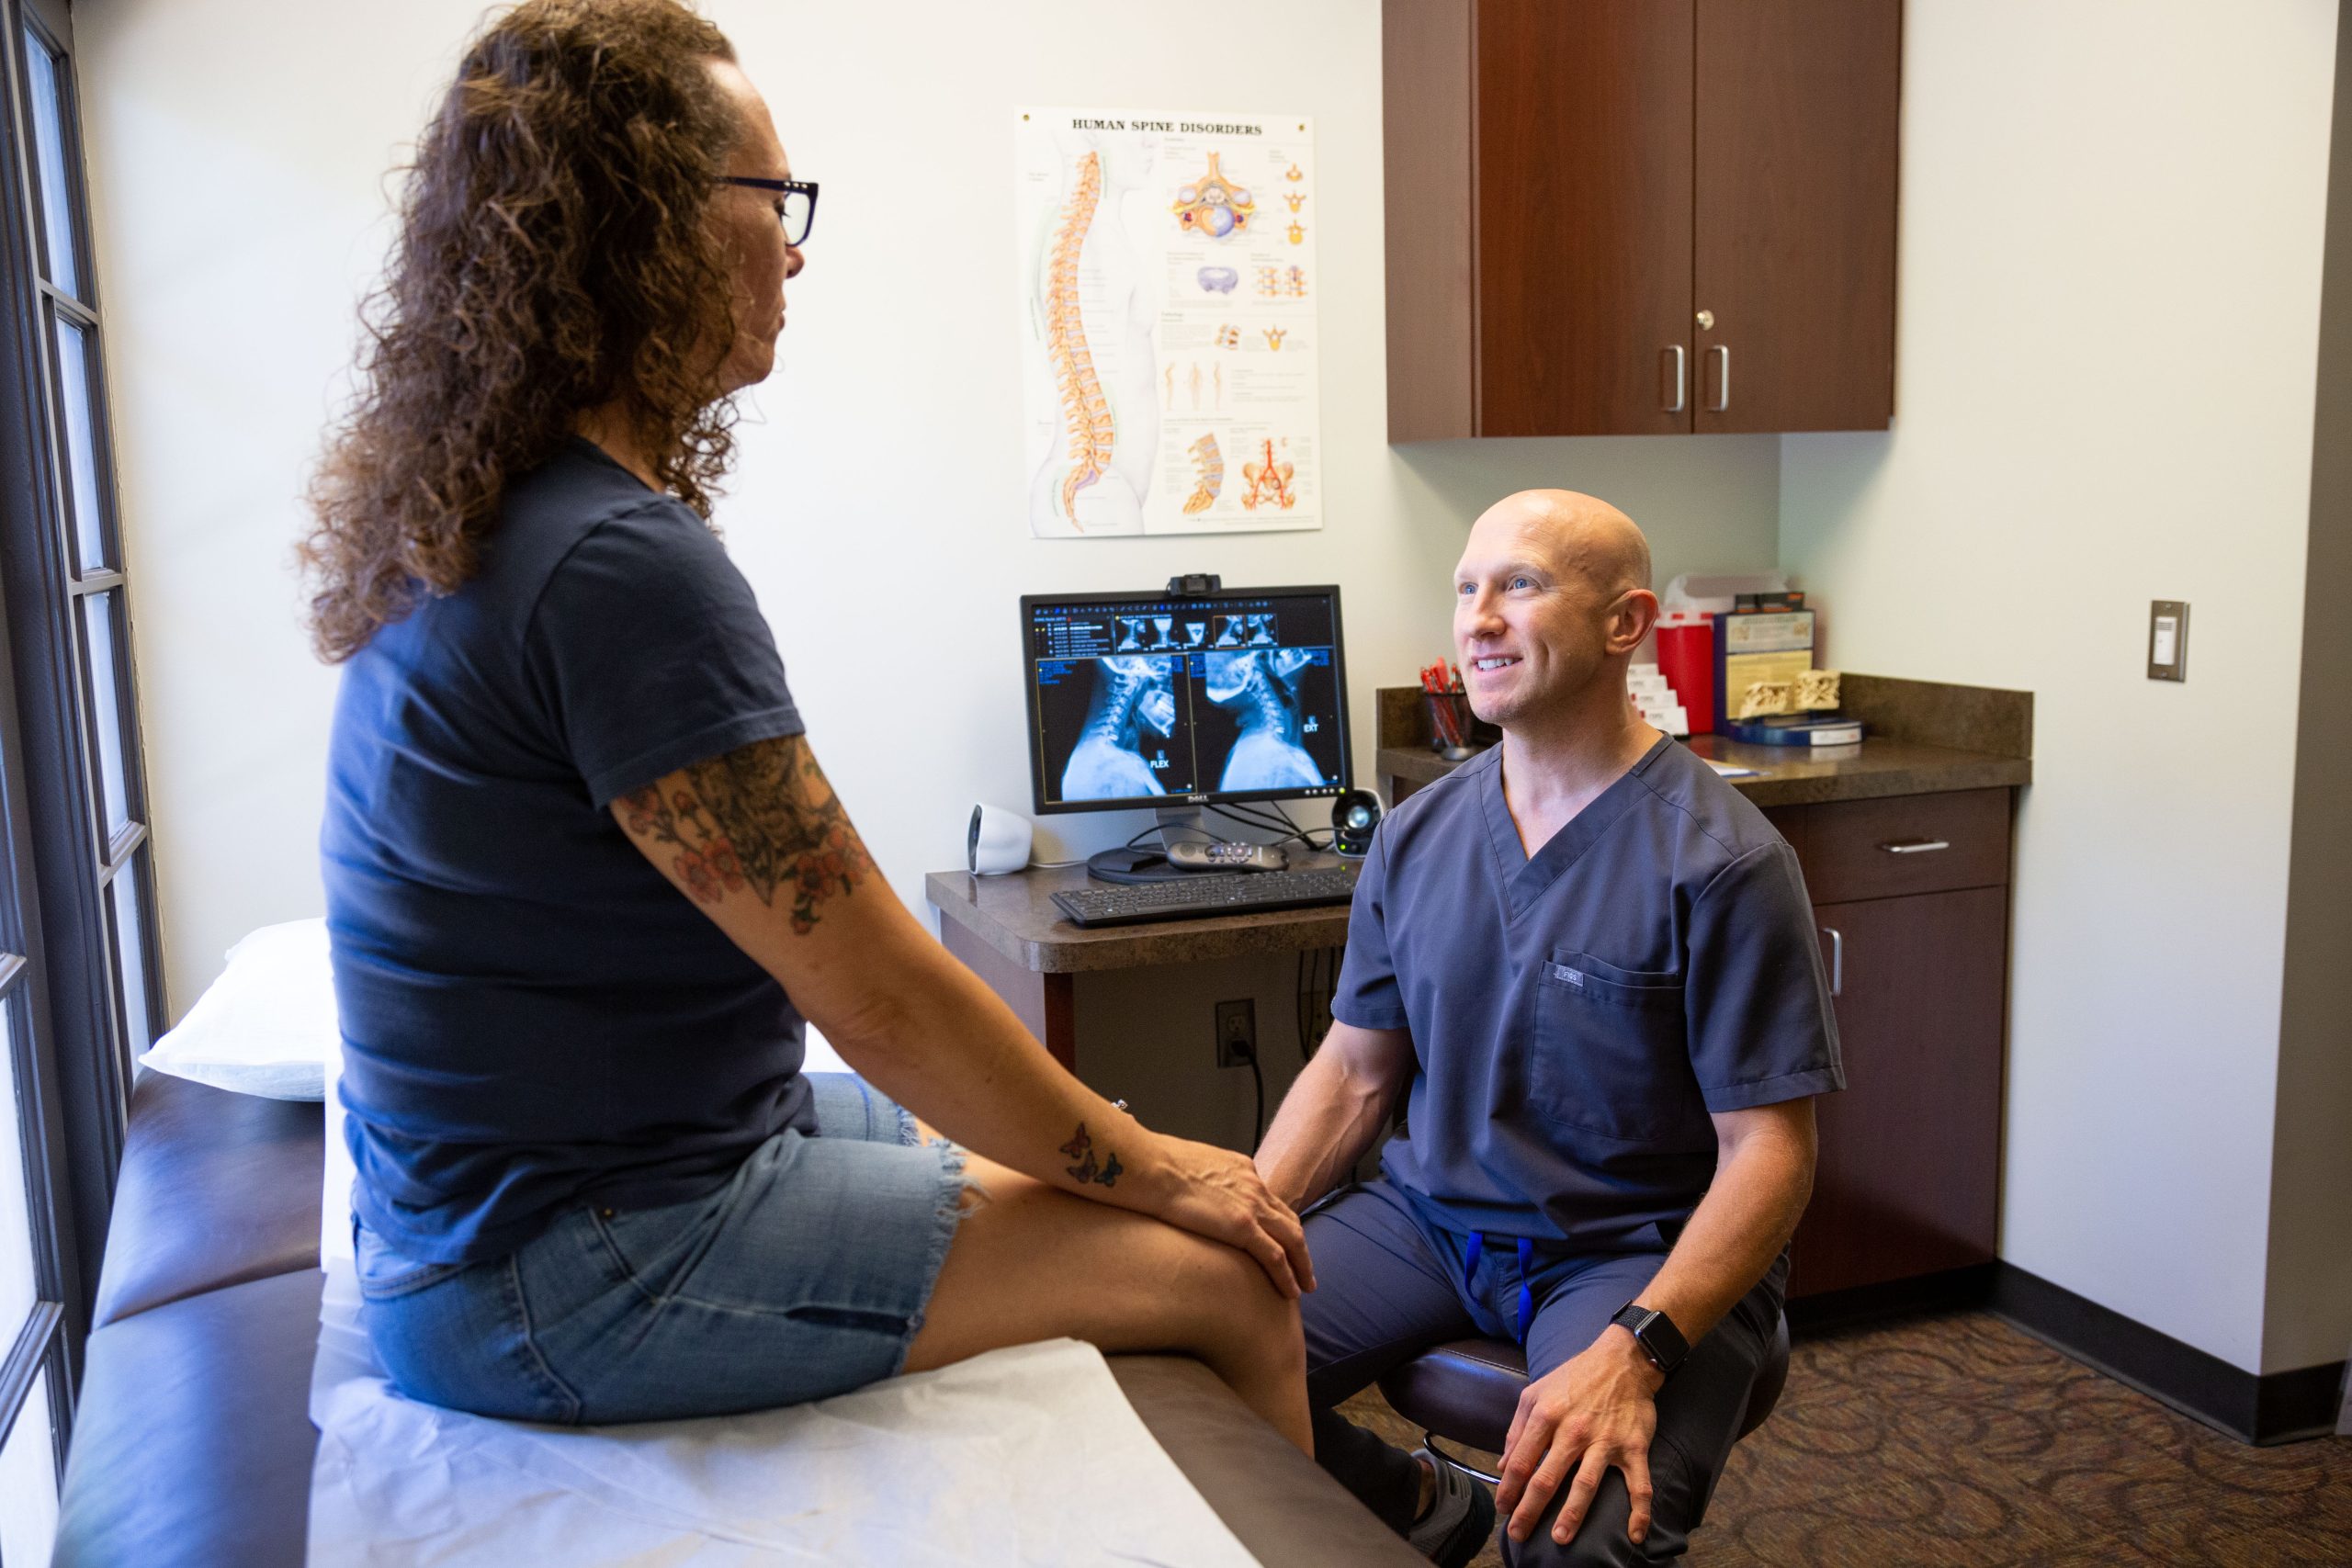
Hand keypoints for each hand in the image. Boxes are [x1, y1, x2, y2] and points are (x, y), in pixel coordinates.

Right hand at [1143, 1134, 1316, 1298]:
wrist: (1151, 1167)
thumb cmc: (1157, 1166)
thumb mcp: (1191, 1165)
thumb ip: (1203, 1180)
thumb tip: (1192, 1193)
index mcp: (1242, 1169)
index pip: (1268, 1200)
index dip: (1279, 1223)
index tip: (1282, 1240)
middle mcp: (1254, 1185)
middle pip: (1288, 1220)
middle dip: (1300, 1246)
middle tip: (1305, 1268)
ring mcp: (1251, 1206)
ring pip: (1291, 1239)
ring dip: (1302, 1264)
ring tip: (1305, 1284)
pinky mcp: (1243, 1227)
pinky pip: (1275, 1256)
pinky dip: (1287, 1275)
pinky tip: (1292, 1291)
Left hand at [1495, 1326, 1665, 1547]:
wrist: (1622, 1360)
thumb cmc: (1574, 1378)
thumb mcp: (1535, 1394)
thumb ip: (1517, 1430)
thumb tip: (1502, 1467)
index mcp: (1545, 1416)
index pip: (1520, 1463)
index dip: (1508, 1490)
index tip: (1503, 1509)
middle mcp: (1573, 1430)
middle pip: (1546, 1479)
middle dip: (1529, 1511)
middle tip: (1517, 1535)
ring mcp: (1605, 1441)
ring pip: (1586, 1484)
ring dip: (1572, 1514)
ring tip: (1559, 1538)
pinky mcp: (1633, 1447)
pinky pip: (1638, 1484)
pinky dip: (1640, 1512)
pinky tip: (1635, 1535)